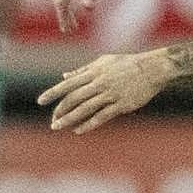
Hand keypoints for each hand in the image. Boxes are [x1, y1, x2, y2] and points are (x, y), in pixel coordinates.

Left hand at [38, 51, 170, 133]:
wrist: (152, 69)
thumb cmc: (127, 64)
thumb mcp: (103, 62)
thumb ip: (82, 70)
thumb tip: (64, 76)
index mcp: (94, 72)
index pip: (68, 84)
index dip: (53, 93)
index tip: (40, 101)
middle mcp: (100, 83)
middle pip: (74, 98)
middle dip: (60, 110)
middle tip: (52, 121)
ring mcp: (110, 94)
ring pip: (85, 108)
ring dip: (70, 119)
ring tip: (58, 127)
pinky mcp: (121, 104)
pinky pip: (102, 116)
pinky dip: (88, 124)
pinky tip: (78, 130)